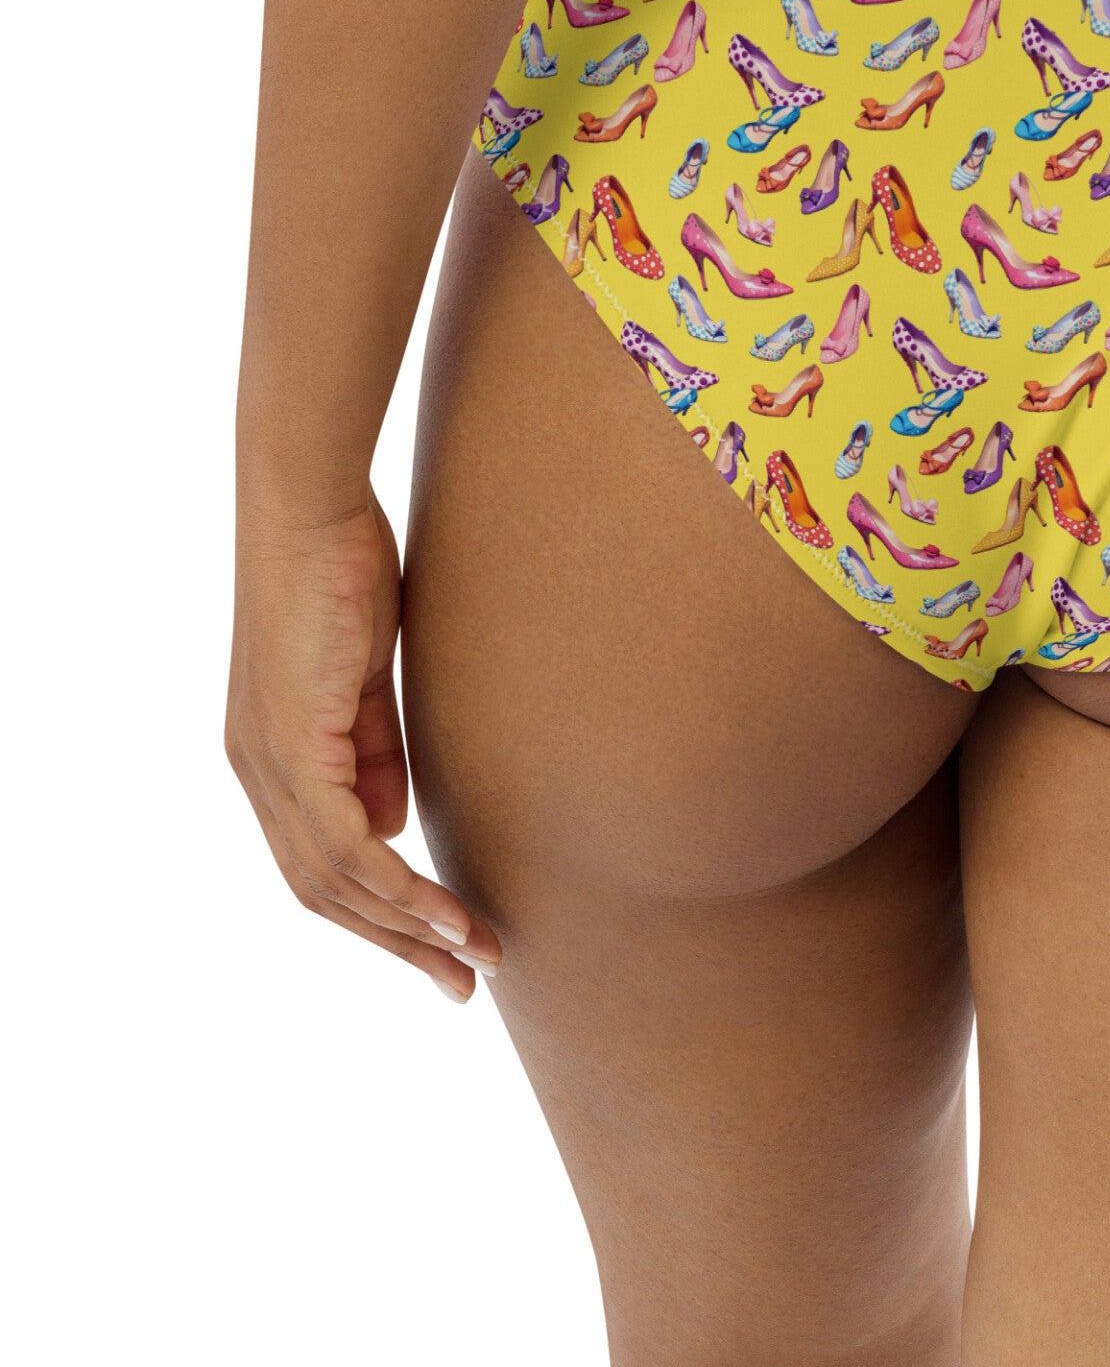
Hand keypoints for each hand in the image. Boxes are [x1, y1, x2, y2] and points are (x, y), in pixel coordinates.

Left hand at [226, 491, 500, 999]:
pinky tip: (441, 909)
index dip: (384, 910)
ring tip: (473, 957)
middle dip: (400, 944)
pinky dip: (396, 886)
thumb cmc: (342, 570)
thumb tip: (390, 824)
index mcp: (274, 757)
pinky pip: (344, 843)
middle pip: (323, 893)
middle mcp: (258, 773)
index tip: (448, 940)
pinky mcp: (290, 745)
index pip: (323, 862)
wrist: (308, 507)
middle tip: (466, 982)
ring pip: (334, 882)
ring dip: (409, 927)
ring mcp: (268, 763)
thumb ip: (374, 749)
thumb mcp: (367, 677)